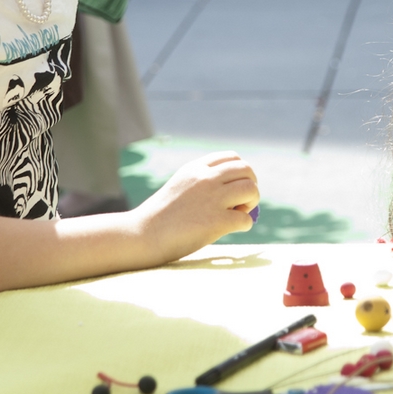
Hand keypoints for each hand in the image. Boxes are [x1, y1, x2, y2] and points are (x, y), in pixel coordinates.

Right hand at [132, 151, 259, 262]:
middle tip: (242, 202)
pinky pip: (246, 219)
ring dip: (252, 203)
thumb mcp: (179, 186)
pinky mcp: (216, 221)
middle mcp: (206, 178)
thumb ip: (201, 182)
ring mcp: (212, 198)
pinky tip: (234, 229)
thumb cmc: (159, 216)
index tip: (235, 187)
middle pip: (246, 170)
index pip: (233, 158)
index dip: (241, 172)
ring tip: (239, 213)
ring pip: (251, 190)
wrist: (141, 235)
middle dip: (251, 185)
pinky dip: (245, 225)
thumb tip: (232, 190)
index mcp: (196, 168)